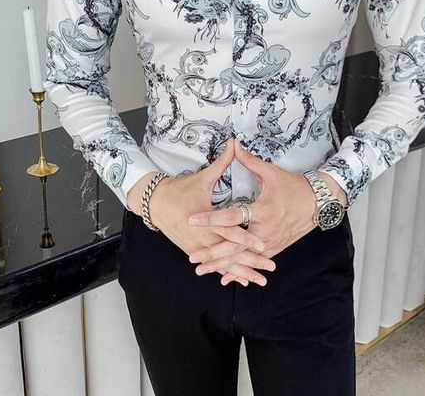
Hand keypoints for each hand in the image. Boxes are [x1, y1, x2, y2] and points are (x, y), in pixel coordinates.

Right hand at [126, 138, 274, 286]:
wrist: (155, 203)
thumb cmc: (179, 190)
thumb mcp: (202, 177)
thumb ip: (222, 162)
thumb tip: (234, 143)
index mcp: (205, 219)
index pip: (229, 231)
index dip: (246, 238)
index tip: (262, 244)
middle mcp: (201, 237)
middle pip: (229, 253)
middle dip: (250, 261)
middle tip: (270, 267)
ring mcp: (197, 247)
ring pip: (223, 263)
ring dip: (242, 272)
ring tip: (260, 280)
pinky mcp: (194, 251)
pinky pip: (214, 265)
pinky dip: (228, 273)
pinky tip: (242, 280)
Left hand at [187, 139, 347, 284]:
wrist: (317, 203)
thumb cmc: (293, 186)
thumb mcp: (271, 173)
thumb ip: (249, 161)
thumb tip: (233, 144)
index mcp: (261, 210)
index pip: (231, 216)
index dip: (211, 219)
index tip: (193, 220)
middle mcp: (265, 230)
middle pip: (234, 246)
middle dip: (211, 253)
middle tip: (191, 257)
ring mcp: (271, 242)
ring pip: (243, 258)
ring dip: (222, 265)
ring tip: (202, 269)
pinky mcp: (275, 248)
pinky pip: (254, 261)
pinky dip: (240, 269)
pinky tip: (225, 277)